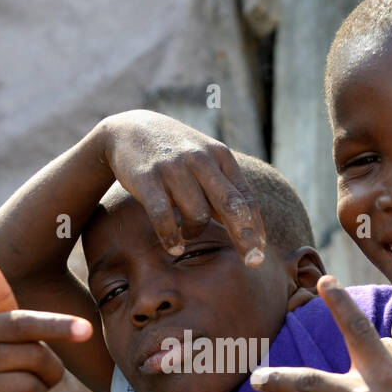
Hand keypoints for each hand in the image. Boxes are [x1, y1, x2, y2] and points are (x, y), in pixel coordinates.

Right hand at [98, 110, 267, 263]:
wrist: (130, 129)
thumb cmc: (176, 155)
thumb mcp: (206, 162)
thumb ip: (226, 192)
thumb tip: (253, 233)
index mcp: (220, 156)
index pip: (245, 197)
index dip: (255, 226)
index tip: (261, 251)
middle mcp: (201, 159)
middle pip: (231, 205)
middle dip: (245, 236)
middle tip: (254, 262)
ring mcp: (174, 168)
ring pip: (198, 214)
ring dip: (195, 232)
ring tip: (187, 235)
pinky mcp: (147, 178)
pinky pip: (163, 216)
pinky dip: (171, 237)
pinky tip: (174, 247)